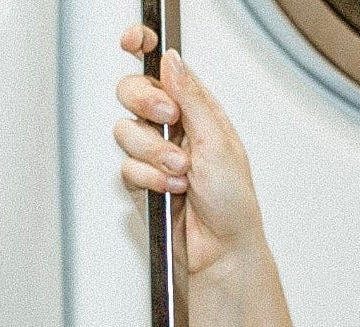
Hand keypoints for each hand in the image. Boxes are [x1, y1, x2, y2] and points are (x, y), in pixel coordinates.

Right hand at [113, 28, 263, 278]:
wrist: (222, 252)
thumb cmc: (234, 205)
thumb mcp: (218, 142)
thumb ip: (191, 98)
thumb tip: (172, 60)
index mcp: (197, 112)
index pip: (164, 69)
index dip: (144, 49)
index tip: (134, 41)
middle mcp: (174, 130)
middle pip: (133, 92)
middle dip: (146, 103)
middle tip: (167, 119)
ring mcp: (155, 155)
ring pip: (126, 130)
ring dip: (153, 153)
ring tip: (180, 173)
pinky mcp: (142, 180)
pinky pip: (125, 167)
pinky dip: (148, 179)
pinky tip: (170, 191)